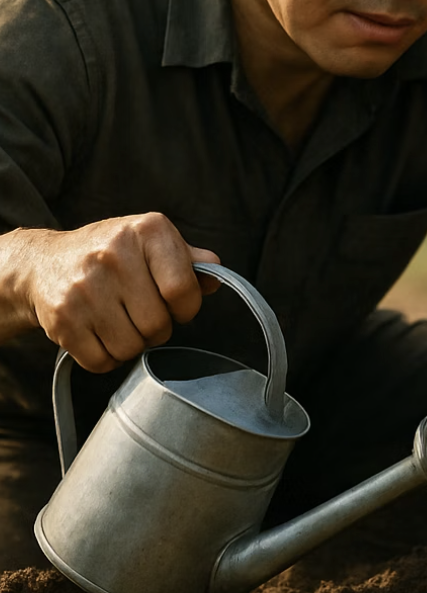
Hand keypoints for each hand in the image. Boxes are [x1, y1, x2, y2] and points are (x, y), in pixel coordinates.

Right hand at [17, 213, 219, 372]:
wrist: (44, 262)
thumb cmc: (111, 254)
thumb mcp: (151, 243)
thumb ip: (187, 260)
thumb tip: (216, 275)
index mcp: (147, 230)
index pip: (182, 289)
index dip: (187, 307)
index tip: (176, 304)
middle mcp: (113, 254)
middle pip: (157, 325)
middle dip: (157, 329)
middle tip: (143, 315)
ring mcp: (84, 287)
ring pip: (130, 348)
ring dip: (132, 345)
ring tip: (121, 322)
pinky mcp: (62, 318)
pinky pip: (101, 362)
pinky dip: (106, 358)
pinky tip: (100, 334)